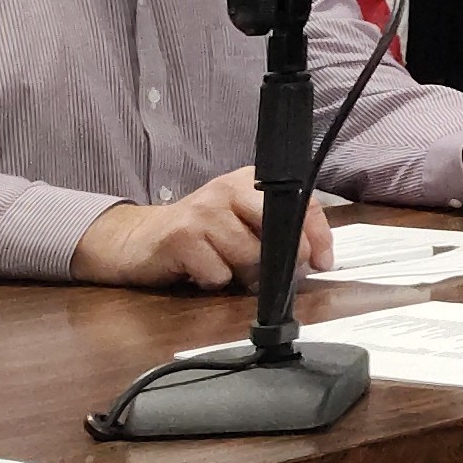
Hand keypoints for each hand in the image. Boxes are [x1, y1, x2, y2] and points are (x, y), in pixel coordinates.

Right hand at [72, 166, 333, 290]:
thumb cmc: (200, 234)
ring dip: (244, 275)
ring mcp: (203, 211)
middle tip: (274, 274)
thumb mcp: (242, 224)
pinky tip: (201, 270)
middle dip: (285, 259)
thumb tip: (315, 259)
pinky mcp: (181, 237)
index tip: (324, 262)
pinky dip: (215, 281)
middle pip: (278, 231)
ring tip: (226, 268)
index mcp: (250, 182)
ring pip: (250, 256)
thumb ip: (276, 232)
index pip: (301, 202)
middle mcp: (227, 189)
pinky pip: (219, 273)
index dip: (318, 236)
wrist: (138, 238)